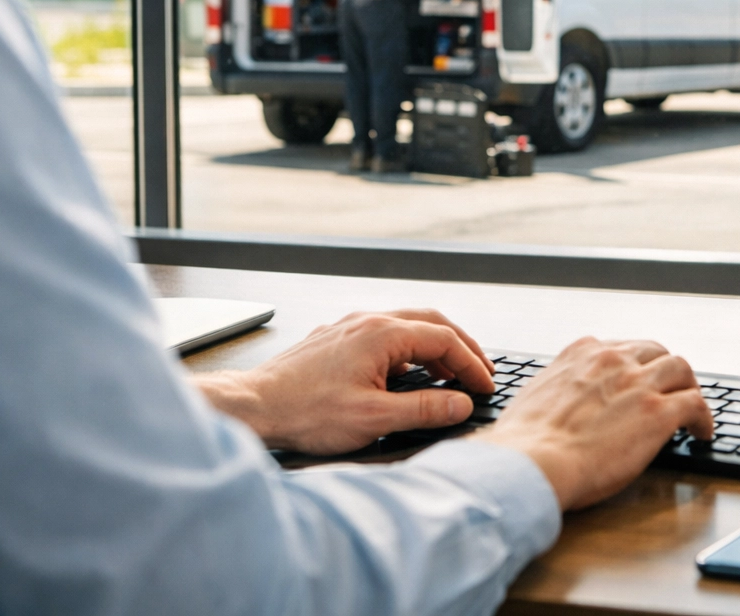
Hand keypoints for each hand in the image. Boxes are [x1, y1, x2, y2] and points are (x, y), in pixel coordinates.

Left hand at [194, 309, 494, 453]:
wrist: (253, 408)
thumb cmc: (305, 413)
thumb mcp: (374, 419)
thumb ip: (424, 409)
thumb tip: (460, 404)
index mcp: (382, 334)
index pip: (444, 339)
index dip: (472, 363)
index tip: (485, 385)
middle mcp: (367, 322)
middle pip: (430, 322)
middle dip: (460, 346)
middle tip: (480, 370)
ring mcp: (349, 328)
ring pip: (406, 325)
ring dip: (435, 345)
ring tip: (450, 371)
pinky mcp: (335, 340)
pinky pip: (384, 334)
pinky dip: (410, 349)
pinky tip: (407, 371)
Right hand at [476, 338, 712, 510]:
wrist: (533, 462)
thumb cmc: (525, 443)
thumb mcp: (534, 397)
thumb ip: (556, 391)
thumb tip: (559, 404)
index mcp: (580, 354)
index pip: (618, 348)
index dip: (632, 365)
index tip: (635, 379)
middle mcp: (613, 360)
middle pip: (654, 351)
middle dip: (664, 370)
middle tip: (669, 391)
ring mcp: (638, 383)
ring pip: (680, 369)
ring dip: (688, 387)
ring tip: (692, 409)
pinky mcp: (659, 412)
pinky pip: (696, 404)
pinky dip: (704, 417)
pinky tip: (701, 432)